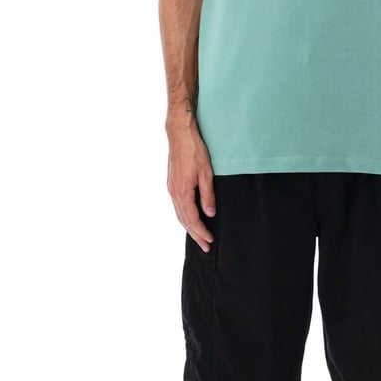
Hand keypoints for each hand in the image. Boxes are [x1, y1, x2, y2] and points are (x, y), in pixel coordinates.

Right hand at [166, 120, 216, 252]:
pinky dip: (184, 217)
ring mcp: (171, 188)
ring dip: (189, 227)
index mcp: (182, 192)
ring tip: (199, 237)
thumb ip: (208, 195)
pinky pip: (177, 206)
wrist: (180, 134)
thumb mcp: (206, 172)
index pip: (192, 219)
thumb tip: (210, 214)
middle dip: (195, 235)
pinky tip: (190, 218)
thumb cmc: (194, 150)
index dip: (201, 232)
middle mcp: (174, 193)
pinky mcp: (172, 183)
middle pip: (184, 221)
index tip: (210, 241)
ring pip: (179, 214)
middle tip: (205, 247)